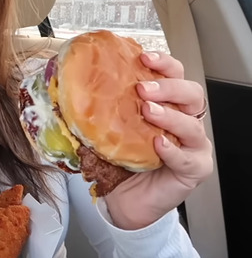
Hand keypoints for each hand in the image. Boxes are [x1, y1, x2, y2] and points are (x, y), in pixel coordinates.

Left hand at [105, 51, 213, 229]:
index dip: (164, 64)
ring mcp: (193, 146)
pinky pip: (188, 157)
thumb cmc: (120, 163)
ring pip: (193, 124)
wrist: (124, 201)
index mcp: (167, 106)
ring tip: (148, 112)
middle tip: (143, 89)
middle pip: (192, 94)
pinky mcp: (194, 169)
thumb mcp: (107, 131)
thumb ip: (97, 111)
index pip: (175, 76)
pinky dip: (173, 150)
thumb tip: (64, 87)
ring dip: (170, 115)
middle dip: (169, 87)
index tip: (144, 57)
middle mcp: (186, 122)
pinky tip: (158, 144)